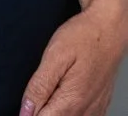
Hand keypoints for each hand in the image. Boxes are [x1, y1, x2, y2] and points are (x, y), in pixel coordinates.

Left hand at [19, 0, 127, 114]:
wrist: (109, 29)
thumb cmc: (83, 37)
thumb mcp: (54, 56)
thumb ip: (39, 86)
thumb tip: (26, 110)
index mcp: (71, 101)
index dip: (29, 111)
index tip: (27, 100)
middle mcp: (85, 111)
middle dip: (41, 108)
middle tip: (42, 85)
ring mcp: (94, 109)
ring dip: (54, 108)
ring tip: (54, 85)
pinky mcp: (99, 105)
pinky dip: (68, 109)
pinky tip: (64, 92)